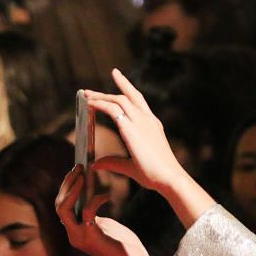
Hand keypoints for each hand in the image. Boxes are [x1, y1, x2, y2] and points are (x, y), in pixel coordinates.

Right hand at [55, 164, 152, 255]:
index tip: (75, 171)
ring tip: (83, 174)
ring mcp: (79, 237)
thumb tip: (89, 193)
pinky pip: (86, 212)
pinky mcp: (91, 237)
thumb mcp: (104, 225)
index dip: (66, 188)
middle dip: (67, 184)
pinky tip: (107, 196)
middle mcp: (73, 235)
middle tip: (78, 167)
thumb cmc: (123, 244)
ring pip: (63, 209)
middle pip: (58, 205)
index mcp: (74, 232)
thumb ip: (92, 214)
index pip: (61, 206)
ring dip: (72, 189)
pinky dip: (95, 200)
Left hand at [84, 69, 188, 194]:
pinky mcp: (131, 127)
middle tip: (98, 84)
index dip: (127, 87)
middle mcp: (147, 120)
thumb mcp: (130, 167)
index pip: (139, 101)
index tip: (118, 76)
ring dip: (101, 96)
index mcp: (152, 126)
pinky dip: (100, 104)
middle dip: (116, 84)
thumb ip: (113, 162)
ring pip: (118, 99)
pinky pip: (112, 109)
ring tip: (87, 95)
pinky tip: (90, 104)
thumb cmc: (155, 175)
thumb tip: (96, 164)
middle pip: (130, 95)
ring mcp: (141, 121)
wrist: (168, 178)